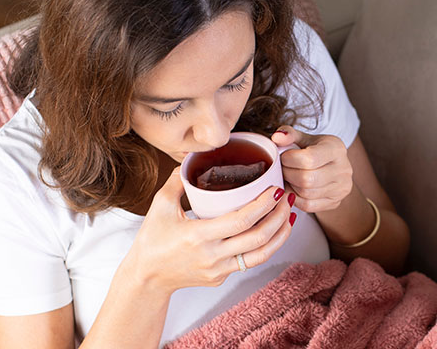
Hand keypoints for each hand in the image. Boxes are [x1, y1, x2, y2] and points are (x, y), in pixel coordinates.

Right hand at [120, 167, 294, 293]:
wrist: (147, 277)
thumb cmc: (152, 240)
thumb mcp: (160, 206)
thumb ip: (177, 180)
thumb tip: (193, 158)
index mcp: (198, 236)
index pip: (241, 221)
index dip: (263, 205)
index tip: (275, 190)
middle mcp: (213, 255)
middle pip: (258, 237)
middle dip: (279, 216)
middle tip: (287, 197)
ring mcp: (220, 269)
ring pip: (261, 254)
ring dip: (280, 234)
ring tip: (289, 215)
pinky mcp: (222, 277)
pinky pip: (250, 261)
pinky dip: (267, 246)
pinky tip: (274, 232)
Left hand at [271, 125, 352, 212]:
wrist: (333, 166)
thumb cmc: (316, 150)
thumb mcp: (304, 138)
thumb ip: (289, 135)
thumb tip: (277, 138)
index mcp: (336, 149)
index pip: (309, 159)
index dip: (289, 159)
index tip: (283, 157)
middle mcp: (344, 169)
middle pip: (307, 179)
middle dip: (288, 174)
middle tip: (282, 168)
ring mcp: (341, 188)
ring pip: (306, 193)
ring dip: (290, 186)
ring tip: (287, 177)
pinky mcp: (335, 202)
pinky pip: (308, 205)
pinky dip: (295, 198)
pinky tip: (292, 188)